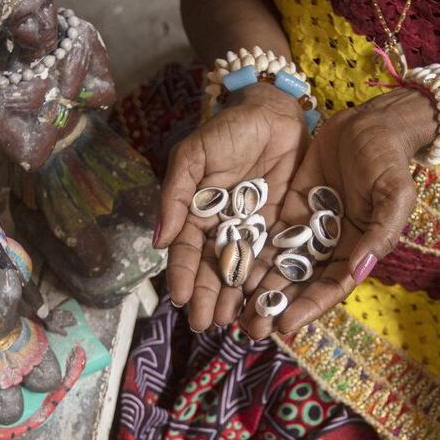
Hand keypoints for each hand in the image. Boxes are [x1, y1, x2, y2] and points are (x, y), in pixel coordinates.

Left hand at [44, 308, 76, 335]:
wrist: (46, 315)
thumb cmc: (51, 324)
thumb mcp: (56, 330)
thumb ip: (61, 332)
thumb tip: (67, 334)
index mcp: (63, 323)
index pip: (70, 323)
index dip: (74, 323)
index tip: (77, 323)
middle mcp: (63, 318)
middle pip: (69, 318)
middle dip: (73, 319)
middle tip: (77, 319)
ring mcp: (61, 314)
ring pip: (67, 314)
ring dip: (71, 315)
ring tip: (74, 315)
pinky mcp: (58, 311)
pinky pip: (64, 311)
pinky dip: (67, 311)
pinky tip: (68, 311)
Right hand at [157, 83, 307, 330]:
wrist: (274, 114)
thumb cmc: (227, 130)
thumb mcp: (193, 156)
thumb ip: (176, 196)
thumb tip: (158, 240)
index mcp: (197, 215)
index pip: (187, 251)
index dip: (184, 276)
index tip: (182, 299)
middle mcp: (223, 229)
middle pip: (215, 269)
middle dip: (210, 298)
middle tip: (207, 324)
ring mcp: (253, 232)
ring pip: (244, 272)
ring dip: (238, 299)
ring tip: (238, 323)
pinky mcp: (281, 230)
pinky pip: (274, 261)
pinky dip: (270, 284)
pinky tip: (266, 304)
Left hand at [240, 89, 434, 339]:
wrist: (370, 123)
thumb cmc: (388, 159)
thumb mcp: (394, 193)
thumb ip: (380, 233)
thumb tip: (360, 270)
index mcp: (357, 250)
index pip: (330, 288)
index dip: (308, 308)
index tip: (284, 325)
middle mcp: (330, 247)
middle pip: (299, 285)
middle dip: (275, 307)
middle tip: (249, 329)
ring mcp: (307, 229)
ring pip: (278, 265)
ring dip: (256, 289)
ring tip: (231, 311)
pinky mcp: (289, 210)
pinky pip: (266, 236)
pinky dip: (249, 253)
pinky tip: (225, 269)